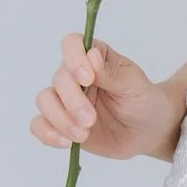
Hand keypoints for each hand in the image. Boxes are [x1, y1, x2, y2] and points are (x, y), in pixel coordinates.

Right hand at [31, 34, 175, 160]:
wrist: (147, 131)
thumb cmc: (142, 100)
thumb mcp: (134, 84)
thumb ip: (111, 73)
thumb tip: (91, 55)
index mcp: (94, 57)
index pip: (72, 44)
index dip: (74, 58)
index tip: (87, 79)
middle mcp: (74, 75)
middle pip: (59, 78)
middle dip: (72, 101)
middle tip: (90, 119)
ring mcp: (65, 99)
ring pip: (45, 101)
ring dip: (60, 119)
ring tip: (83, 134)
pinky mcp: (60, 123)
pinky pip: (40, 124)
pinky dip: (47, 133)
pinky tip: (65, 142)